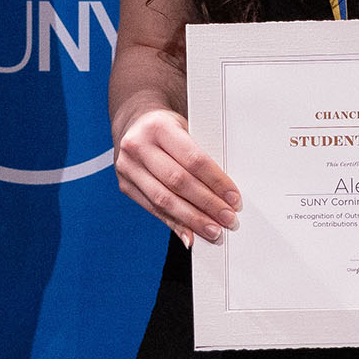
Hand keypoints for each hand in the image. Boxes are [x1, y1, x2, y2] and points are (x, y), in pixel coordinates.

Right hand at [113, 105, 240, 244]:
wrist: (134, 124)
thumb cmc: (166, 128)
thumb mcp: (185, 129)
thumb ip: (199, 157)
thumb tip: (224, 193)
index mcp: (158, 127)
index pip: (193, 159)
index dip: (216, 182)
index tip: (233, 199)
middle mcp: (138, 146)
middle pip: (179, 182)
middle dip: (207, 205)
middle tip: (228, 219)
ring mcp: (128, 167)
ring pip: (164, 200)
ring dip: (192, 219)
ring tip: (213, 230)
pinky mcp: (125, 185)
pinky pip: (153, 209)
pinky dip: (174, 224)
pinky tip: (189, 234)